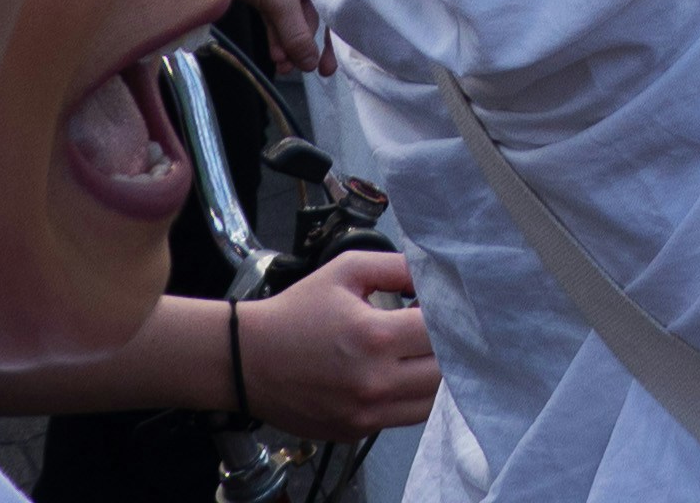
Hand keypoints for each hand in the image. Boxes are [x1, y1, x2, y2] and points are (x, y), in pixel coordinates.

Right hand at [238, 251, 440, 438]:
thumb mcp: (346, 271)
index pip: (442, 332)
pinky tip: (402, 376)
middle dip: (449, 349)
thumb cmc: (296, 312)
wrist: (249, 360)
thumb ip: (397, 267)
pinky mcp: (357, 432)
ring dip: (436, 378)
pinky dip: (411, 399)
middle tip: (442, 332)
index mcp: (374, 336)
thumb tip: (436, 276)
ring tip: (424, 355)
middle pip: (444, 372)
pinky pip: (404, 419)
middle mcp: (374, 382)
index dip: (451, 318)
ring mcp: (366, 414)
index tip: (447, 308)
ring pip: (431, 403)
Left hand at [240, 0, 327, 75]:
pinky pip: (277, 16)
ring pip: (292, 20)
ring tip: (281, 66)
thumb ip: (296, 33)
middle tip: (297, 70)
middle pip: (312, 19)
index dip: (331, 41)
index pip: (333, 11)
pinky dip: (276, 34)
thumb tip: (310, 65)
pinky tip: (274, 54)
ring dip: (287, 45)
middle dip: (302, 47)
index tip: (326, 69)